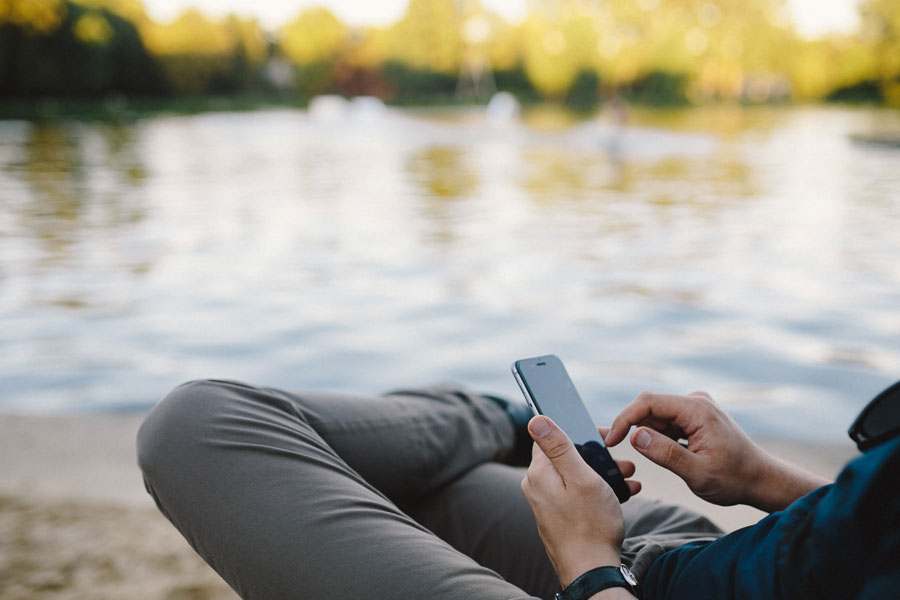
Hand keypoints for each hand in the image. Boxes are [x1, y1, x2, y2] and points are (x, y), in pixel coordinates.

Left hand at [521, 416, 640, 588]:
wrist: (591, 570)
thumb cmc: (590, 524)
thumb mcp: (581, 477)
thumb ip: (559, 446)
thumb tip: (535, 418)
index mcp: (539, 472)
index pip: (551, 436)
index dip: (577, 432)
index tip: (602, 436)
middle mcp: (537, 486)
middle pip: (566, 456)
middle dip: (596, 455)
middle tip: (622, 461)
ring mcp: (547, 503)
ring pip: (575, 476)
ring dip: (602, 474)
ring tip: (628, 476)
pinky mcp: (558, 517)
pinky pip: (577, 495)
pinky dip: (598, 491)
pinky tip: (622, 494)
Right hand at [604, 391, 827, 511]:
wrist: (760, 480)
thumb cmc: (733, 479)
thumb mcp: (697, 473)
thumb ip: (666, 454)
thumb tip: (635, 436)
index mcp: (697, 409)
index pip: (648, 402)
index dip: (625, 419)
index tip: (611, 441)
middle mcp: (695, 401)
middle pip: (650, 407)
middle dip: (631, 427)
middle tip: (616, 451)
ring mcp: (695, 408)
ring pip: (656, 416)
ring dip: (646, 435)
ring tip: (649, 458)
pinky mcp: (694, 417)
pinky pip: (666, 422)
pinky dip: (657, 437)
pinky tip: (663, 455)